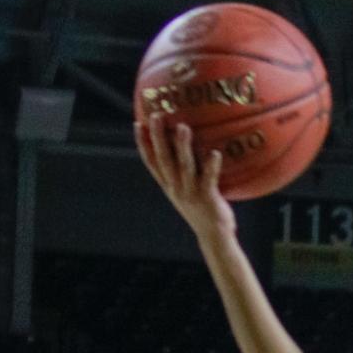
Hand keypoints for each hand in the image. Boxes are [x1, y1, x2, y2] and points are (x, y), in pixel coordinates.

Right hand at [134, 116, 236, 243]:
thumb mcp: (185, 190)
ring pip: (184, 167)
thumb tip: (183, 146)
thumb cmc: (202, 208)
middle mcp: (176, 188)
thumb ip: (181, 172)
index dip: (143, 144)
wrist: (214, 235)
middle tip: (156, 116)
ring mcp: (191, 193)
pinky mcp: (208, 198)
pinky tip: (215, 152)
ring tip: (183, 127)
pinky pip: (209, 179)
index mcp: (169, 185)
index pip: (151, 162)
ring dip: (182, 146)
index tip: (138, 124)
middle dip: (159, 137)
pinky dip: (212, 165)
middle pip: (164, 160)